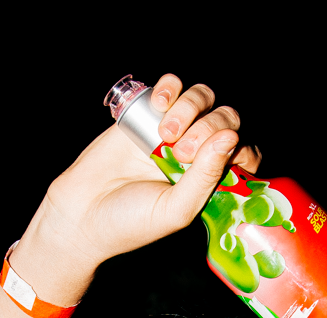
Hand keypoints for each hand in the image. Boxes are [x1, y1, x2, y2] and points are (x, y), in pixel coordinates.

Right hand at [13, 74, 260, 297]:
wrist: (82, 213)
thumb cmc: (131, 223)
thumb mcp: (176, 210)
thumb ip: (206, 177)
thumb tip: (230, 138)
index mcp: (210, 181)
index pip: (244, 154)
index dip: (242, 149)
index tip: (228, 157)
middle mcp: (196, 154)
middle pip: (226, 119)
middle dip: (210, 129)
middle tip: (183, 153)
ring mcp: (172, 132)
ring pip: (202, 98)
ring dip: (190, 108)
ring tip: (165, 135)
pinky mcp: (147, 114)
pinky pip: (171, 86)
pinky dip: (170, 88)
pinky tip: (158, 104)